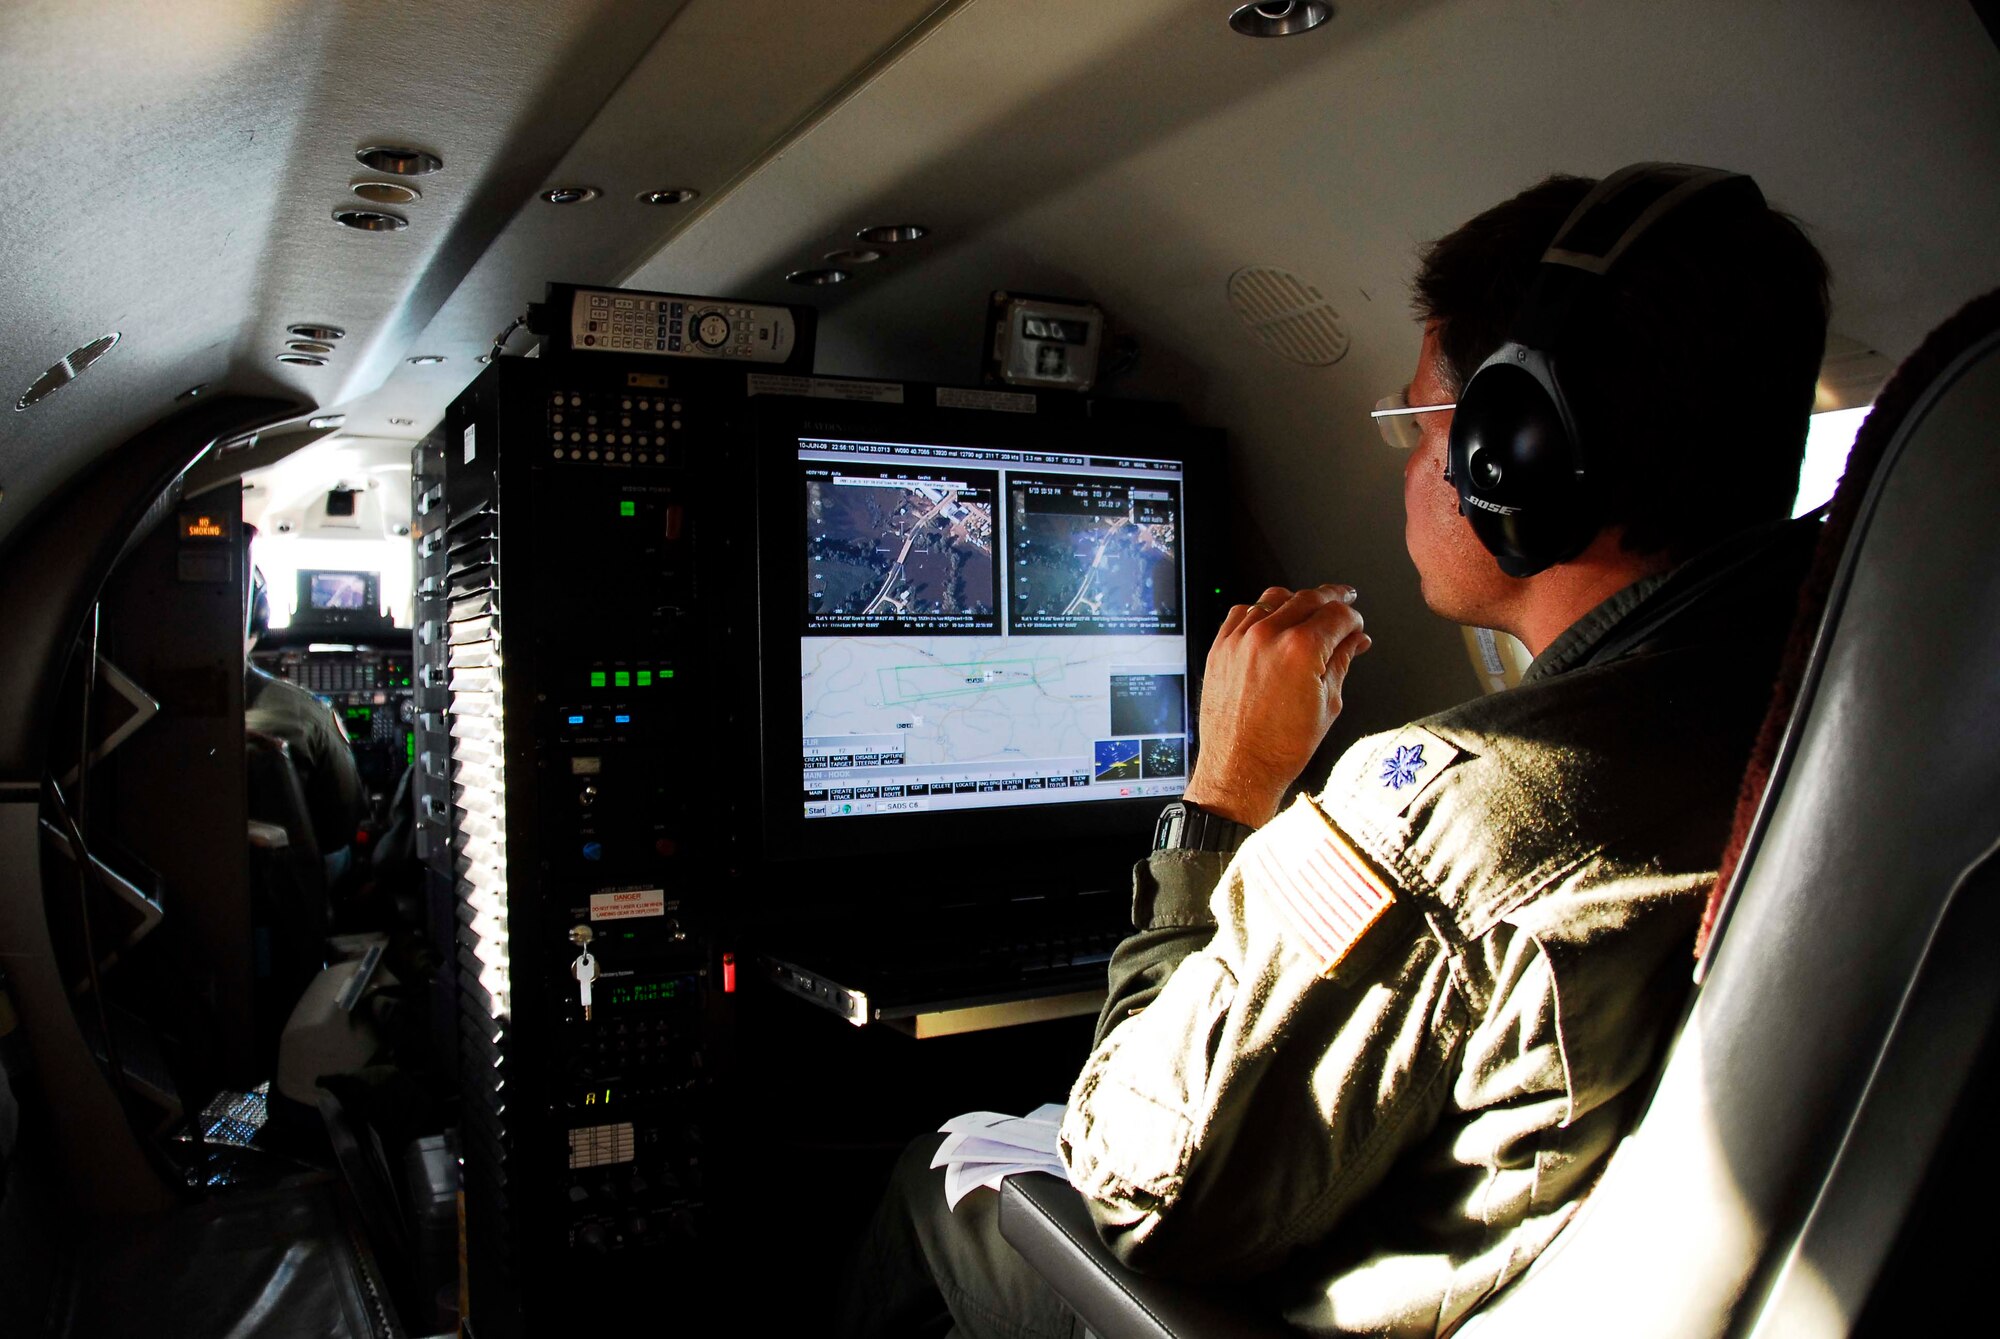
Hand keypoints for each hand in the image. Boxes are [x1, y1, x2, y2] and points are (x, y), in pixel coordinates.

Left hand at [1182, 584, 1371, 827]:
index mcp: (1301, 649)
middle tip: (1343, 599)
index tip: (1357, 625)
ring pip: (1274, 599)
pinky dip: (1261, 611)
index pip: (1337, 614)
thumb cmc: (1281, 747)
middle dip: (1332, 598)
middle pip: (1308, 598)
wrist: (1240, 767)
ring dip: (1296, 600)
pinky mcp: (1220, 648)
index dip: (1354, 617)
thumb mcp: (1328, 703)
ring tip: (1309, 609)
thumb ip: (1342, 662)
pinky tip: (1271, 620)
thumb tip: (1355, 641)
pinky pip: (1242, 613)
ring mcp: (1240, 640)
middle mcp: (1268, 637)